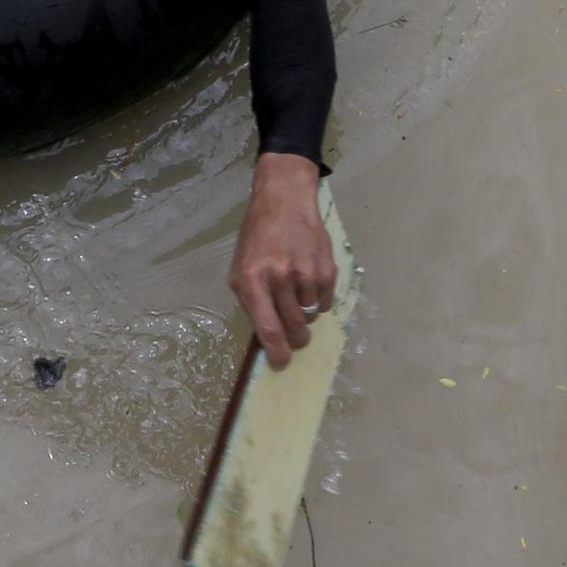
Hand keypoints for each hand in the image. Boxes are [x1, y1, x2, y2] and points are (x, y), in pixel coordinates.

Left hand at [229, 151, 336, 366]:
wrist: (284, 203)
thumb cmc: (257, 238)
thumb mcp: (240, 268)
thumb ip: (251, 302)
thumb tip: (266, 337)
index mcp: (252, 280)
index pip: (269, 329)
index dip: (277, 353)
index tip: (281, 363)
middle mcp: (279, 278)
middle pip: (294, 328)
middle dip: (295, 340)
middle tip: (295, 338)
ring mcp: (306, 274)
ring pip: (310, 317)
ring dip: (305, 315)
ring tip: (296, 294)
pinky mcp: (327, 269)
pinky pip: (325, 303)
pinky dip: (318, 301)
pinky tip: (308, 282)